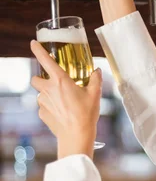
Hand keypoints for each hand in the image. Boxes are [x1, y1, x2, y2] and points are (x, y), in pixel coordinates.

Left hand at [30, 40, 101, 159]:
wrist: (76, 136)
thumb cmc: (86, 115)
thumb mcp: (95, 94)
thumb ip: (95, 79)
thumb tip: (97, 71)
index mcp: (60, 81)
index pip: (45, 60)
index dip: (38, 50)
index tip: (33, 43)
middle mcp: (48, 90)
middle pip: (35, 79)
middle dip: (40, 78)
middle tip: (53, 83)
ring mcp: (43, 103)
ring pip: (41, 94)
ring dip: (48, 94)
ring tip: (63, 102)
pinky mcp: (42, 114)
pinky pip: (43, 107)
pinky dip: (50, 107)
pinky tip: (62, 112)